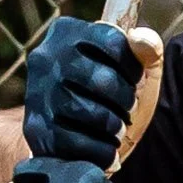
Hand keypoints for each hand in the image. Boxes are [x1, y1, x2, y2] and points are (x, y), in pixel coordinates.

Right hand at [25, 15, 142, 167]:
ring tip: (115, 128)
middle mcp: (46, 58)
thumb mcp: (133, 69)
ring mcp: (38, 94)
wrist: (68, 136)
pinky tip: (107, 148)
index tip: (133, 81)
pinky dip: (103, 151)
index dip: (133, 68)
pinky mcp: (36, 130)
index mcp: (67, 32)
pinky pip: (80, 143)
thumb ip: (146, 49)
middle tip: (126, 109)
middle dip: (125, 101)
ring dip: (115, 127)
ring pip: (92, 114)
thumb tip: (143, 39)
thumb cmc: (108, 96)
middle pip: (103, 81)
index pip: (113, 42)